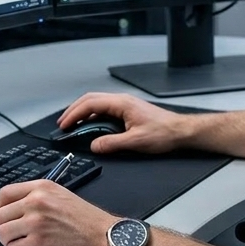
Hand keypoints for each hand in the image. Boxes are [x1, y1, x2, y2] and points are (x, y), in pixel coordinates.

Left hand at [0, 180, 115, 245]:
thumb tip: (12, 211)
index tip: (1, 219)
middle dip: (3, 229)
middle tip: (13, 237)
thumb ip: (36, 199)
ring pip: (3, 234)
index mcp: (41, 188)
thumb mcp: (61, 197)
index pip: (5, 194)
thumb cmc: (87, 222)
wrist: (105, 240)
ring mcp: (35, 222)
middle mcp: (36, 202)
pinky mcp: (37, 244)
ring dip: (11, 243)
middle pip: (0, 215)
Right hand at [57, 91, 186, 154]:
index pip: (90, 104)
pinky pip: (104, 109)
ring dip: (82, 111)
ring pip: (97, 102)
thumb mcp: (136, 142)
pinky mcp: (128, 110)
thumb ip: (112, 144)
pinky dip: (92, 115)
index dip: (74, 114)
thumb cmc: (164, 133)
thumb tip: (94, 146)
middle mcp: (121, 100)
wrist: (181, 131)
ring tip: (72, 123)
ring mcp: (124, 104)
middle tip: (63, 123)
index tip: (64, 124)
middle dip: (74, 110)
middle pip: (90, 99)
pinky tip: (89, 125)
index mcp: (121, 103)